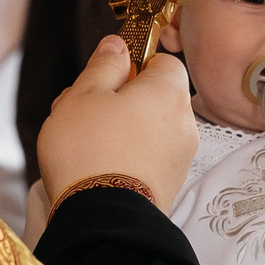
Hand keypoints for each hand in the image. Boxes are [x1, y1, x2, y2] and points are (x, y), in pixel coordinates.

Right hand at [35, 36, 198, 212]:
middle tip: (81, 108)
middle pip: (153, 97)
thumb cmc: (89, 150)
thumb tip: (117, 45)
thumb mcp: (84, 94)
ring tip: (79, 140)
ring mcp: (179, 158)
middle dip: (118, 98)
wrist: (101, 219)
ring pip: (147, 128)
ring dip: (117, 127)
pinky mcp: (169, 185)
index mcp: (169, 93)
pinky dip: (125, 154)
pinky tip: (94, 164)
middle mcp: (184, 123)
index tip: (108, 75)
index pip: (165, 62)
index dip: (136, 63)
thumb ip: (104, 65)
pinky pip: (148, 156)